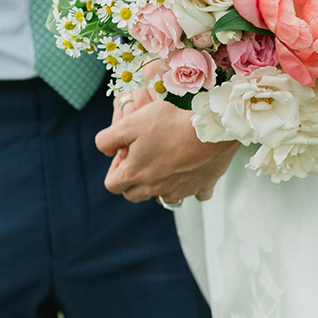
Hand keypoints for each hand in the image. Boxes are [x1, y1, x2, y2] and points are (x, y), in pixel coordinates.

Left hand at [96, 91, 236, 204]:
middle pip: (134, 195)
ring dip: (159, 186)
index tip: (124, 155)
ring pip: (163, 197)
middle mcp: (155, 188)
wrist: (211, 124)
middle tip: (141, 159)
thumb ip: (107, 139)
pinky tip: (193, 172)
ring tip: (165, 164)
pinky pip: (195, 194)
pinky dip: (191, 187)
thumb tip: (106, 151)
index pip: (112, 184)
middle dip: (133, 181)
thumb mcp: (128, 123)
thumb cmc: (169, 120)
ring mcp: (180, 190)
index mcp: (135, 174)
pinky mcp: (202, 186)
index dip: (114, 170)